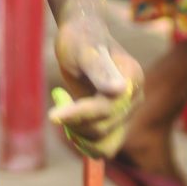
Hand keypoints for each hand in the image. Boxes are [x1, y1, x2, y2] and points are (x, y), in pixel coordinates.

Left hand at [50, 15, 142, 159]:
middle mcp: (134, 98)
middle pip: (104, 128)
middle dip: (74, 122)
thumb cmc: (81, 39)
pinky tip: (69, 127)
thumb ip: (100, 71)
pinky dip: (84, 143)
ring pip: (104, 144)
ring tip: (62, 114)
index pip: (107, 107)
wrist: (81, 38)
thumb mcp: (85, 51)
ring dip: (78, 135)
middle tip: (56, 103)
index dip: (79, 113)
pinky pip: (104, 146)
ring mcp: (127, 112)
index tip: (52, 115)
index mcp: (132, 78)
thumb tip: (119, 91)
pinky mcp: (116, 122)